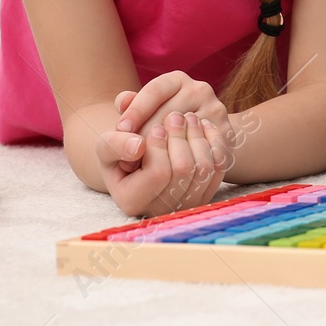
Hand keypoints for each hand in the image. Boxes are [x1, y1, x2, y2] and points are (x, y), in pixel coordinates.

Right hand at [103, 111, 230, 217]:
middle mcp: (162, 209)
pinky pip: (219, 166)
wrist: (139, 159)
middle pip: (184, 170)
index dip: (159, 146)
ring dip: (198, 137)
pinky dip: (214, 142)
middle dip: (180, 137)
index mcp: (133, 201)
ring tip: (187, 117)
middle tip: (175, 116)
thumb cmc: (120, 152)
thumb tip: (138, 146)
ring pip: (204, 168)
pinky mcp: (205, 192)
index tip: (157, 128)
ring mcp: (186, 203)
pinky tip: (203, 126)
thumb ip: (114, 144)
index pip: (158, 173)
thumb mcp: (106, 147)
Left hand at [113, 71, 237, 171]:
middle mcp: (201, 90)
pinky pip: (203, 150)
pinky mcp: (227, 134)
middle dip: (146, 137)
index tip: (121, 130)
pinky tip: (168, 176)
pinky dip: (186, 164)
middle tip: (127, 157)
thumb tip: (123, 110)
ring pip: (186, 135)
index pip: (155, 91)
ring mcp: (217, 111)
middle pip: (168, 114)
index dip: (136, 111)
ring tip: (144, 167)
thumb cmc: (157, 123)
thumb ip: (128, 106)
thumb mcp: (141, 111)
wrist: (193, 137)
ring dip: (164, 154)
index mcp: (177, 79)